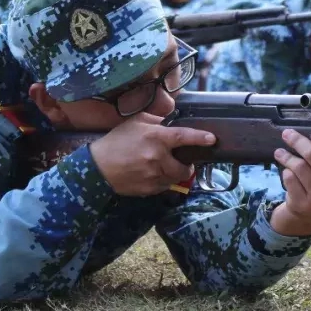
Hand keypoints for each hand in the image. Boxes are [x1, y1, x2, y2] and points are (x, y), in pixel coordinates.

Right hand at [89, 113, 216, 196]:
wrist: (98, 168)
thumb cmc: (116, 141)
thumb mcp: (135, 122)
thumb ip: (156, 120)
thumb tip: (170, 122)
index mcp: (156, 137)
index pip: (184, 137)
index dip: (200, 138)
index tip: (212, 139)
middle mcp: (157, 157)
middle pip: (184, 167)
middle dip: (186, 165)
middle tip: (182, 161)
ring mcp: (153, 176)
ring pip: (176, 179)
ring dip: (174, 174)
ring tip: (163, 168)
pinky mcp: (149, 189)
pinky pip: (165, 187)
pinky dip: (163, 182)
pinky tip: (151, 175)